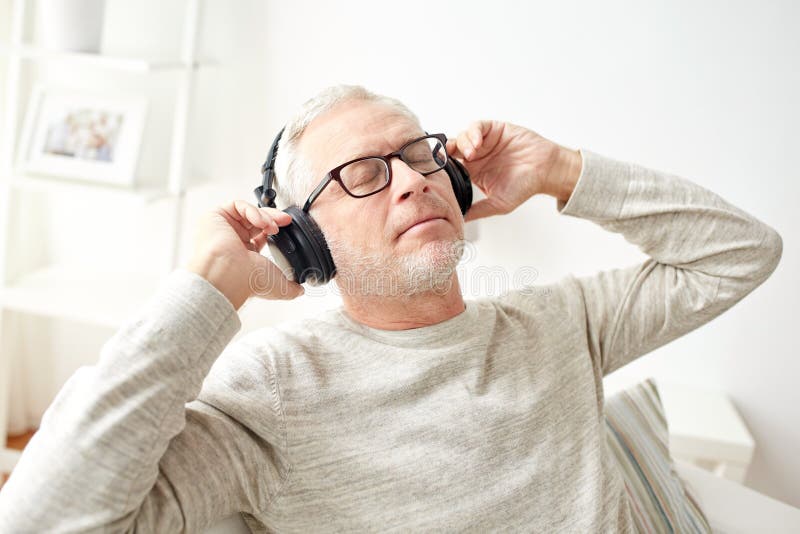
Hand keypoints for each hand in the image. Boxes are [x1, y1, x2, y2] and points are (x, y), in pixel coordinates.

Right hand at [185, 200, 303, 309]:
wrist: (229, 275)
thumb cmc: (247, 282)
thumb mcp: (278, 286)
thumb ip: (291, 288)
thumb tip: (300, 292)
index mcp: (243, 255)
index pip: (260, 235)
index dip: (273, 229)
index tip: (285, 229)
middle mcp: (232, 241)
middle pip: (256, 221)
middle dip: (274, 219)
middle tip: (286, 221)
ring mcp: (223, 228)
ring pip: (248, 212)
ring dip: (265, 216)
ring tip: (273, 226)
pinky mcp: (216, 217)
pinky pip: (237, 205)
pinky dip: (253, 210)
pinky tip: (261, 222)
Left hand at [446, 120, 576, 220]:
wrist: (546, 170)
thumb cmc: (525, 187)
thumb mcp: (497, 204)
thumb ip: (478, 210)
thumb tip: (459, 220)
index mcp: (473, 172)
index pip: (450, 166)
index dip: (443, 166)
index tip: (439, 171)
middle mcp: (476, 156)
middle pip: (452, 149)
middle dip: (448, 151)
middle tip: (450, 158)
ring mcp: (485, 142)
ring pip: (462, 136)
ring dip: (463, 143)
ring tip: (472, 153)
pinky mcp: (494, 129)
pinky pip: (478, 126)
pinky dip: (474, 132)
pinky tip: (478, 142)